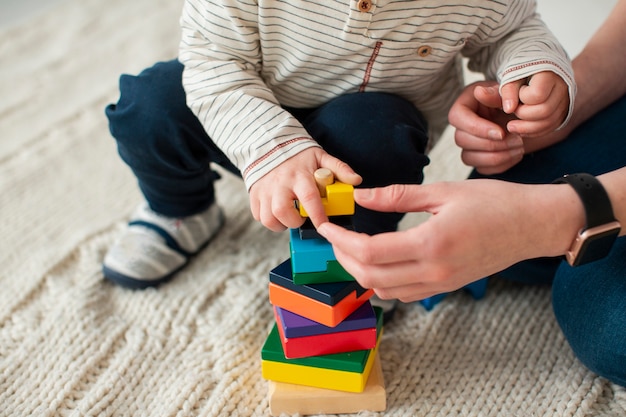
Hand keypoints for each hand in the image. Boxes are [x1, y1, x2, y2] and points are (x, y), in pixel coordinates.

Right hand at [249, 147, 361, 231]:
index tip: (323, 225)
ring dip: (281, 224)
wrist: (269, 143)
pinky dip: (269, 219)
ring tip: (290, 217)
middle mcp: (280, 184)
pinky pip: (258, 216)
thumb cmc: (299, 155)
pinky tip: (278, 213)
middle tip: (301, 218)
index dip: (317, 215)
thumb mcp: (321, 157)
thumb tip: (356, 180)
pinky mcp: (254, 194)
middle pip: (282, 212)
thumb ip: (339, 168)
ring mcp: (264, 190)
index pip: (309, 198)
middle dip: (294, 222)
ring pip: (268, 218)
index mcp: (299, 175)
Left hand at [317, 181, 578, 301]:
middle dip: (343, 257)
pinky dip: (381, 281)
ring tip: (350, 247)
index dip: (341, 239)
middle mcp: (434, 271)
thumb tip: (361, 196)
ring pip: (383, 290)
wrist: (532, 225)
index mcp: (431, 243)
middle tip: (334, 236)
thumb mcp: (443, 191)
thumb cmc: (494, 203)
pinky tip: (376, 261)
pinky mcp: (445, 287)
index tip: (327, 225)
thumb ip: (398, 195)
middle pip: (369, 276)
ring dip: (359, 272)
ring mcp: (440, 284)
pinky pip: (402, 293)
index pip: (369, 251)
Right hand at [449, 80, 524, 174]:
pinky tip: (517, 154)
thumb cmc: (516, 99)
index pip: (457, 118)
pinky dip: (501, 165)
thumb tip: (479, 92)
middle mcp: (462, 126)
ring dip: (496, 157)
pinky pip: (482, 169)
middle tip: (516, 140)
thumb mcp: (508, 91)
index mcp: (465, 105)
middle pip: (462, 140)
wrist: (529, 115)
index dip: (478, 128)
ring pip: (469, 158)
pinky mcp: (478, 158)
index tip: (501, 133)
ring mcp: (469, 144)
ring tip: (519, 147)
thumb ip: (495, 93)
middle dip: (491, 144)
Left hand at [500, 71, 569, 136]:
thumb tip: (508, 109)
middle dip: (523, 115)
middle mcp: (561, 87)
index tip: (517, 93)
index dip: (523, 98)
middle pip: (545, 110)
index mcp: (549, 74)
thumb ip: (508, 90)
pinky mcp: (562, 112)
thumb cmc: (523, 72)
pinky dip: (534, 131)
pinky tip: (521, 130)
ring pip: (549, 122)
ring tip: (511, 126)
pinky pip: (551, 127)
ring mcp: (564, 101)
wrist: (539, 72)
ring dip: (527, 128)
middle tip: (512, 111)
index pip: (537, 94)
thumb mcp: (512, 75)